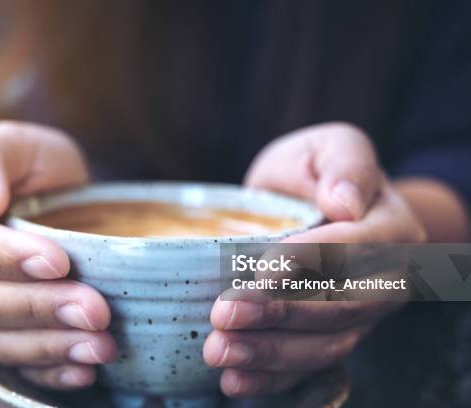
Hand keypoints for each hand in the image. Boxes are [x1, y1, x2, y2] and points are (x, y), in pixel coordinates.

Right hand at [0, 121, 115, 389]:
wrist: (57, 197)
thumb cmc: (34, 166)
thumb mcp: (16, 145)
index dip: (9, 258)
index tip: (58, 261)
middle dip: (42, 307)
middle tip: (95, 310)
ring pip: (1, 338)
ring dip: (52, 346)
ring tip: (101, 345)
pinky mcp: (3, 332)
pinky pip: (18, 362)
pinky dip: (50, 371)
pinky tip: (85, 370)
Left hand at [204, 122, 425, 396]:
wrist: (317, 202)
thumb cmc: (318, 169)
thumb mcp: (331, 146)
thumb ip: (346, 163)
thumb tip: (347, 201)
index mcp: (392, 228)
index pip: (353, 250)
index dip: (307, 263)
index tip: (258, 272)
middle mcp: (388, 279)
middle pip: (339, 307)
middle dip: (279, 315)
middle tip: (224, 316)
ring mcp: (363, 314)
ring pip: (325, 344)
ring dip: (270, 354)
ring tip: (220, 352)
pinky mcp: (336, 335)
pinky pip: (311, 364)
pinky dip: (274, 378)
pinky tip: (235, 380)